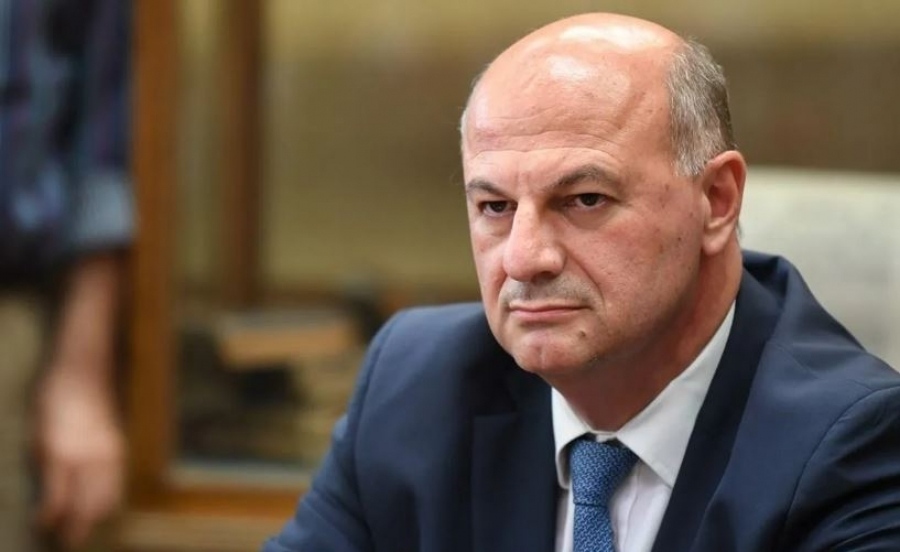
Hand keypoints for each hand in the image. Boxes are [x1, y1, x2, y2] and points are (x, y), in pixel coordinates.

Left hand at [34, 368, 124, 548]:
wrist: (85, 369)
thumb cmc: (52, 396)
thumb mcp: (36, 431)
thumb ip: (43, 464)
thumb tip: (46, 493)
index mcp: (63, 453)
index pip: (58, 499)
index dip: (49, 518)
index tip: (42, 527)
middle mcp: (90, 456)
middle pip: (88, 504)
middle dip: (77, 526)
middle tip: (67, 541)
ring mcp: (109, 452)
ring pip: (107, 495)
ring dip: (95, 515)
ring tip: (82, 526)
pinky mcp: (118, 447)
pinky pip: (116, 481)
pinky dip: (108, 497)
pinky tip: (100, 503)